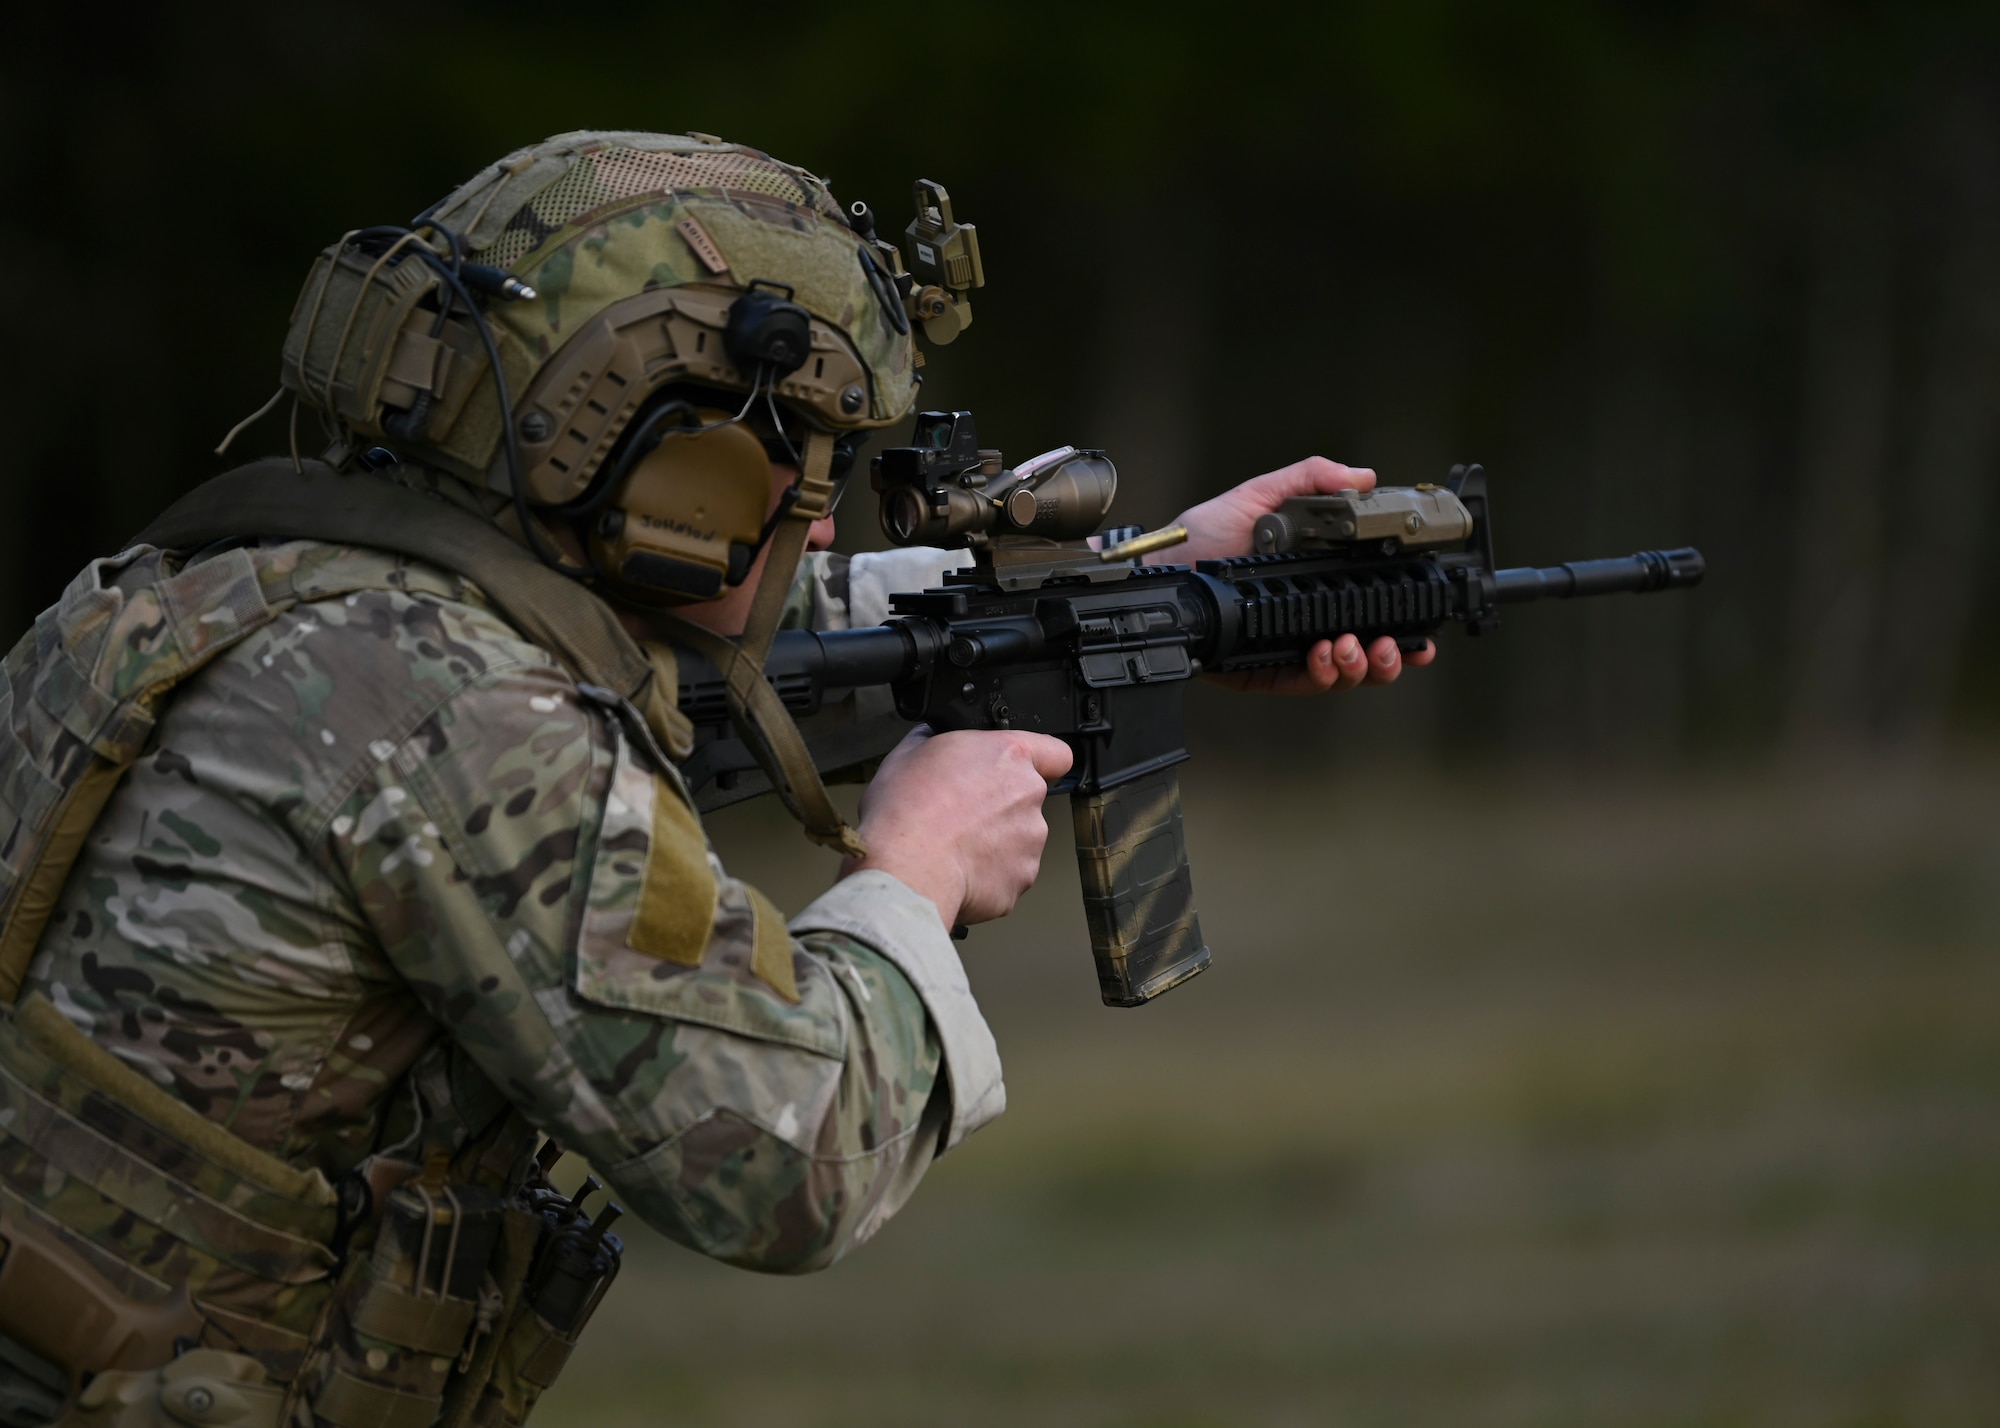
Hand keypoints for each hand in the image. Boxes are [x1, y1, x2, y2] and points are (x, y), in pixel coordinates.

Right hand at [844, 726, 1073, 927]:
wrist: (907, 868)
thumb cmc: (906, 811)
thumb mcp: (906, 754)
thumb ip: (931, 740)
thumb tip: (928, 737)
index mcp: (1008, 756)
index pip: (1055, 752)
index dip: (1043, 761)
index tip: (1026, 770)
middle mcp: (1028, 794)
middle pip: (1026, 797)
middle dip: (1001, 806)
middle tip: (963, 814)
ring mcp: (1030, 839)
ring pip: (1020, 837)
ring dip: (996, 841)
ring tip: (956, 846)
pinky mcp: (1022, 876)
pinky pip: (1009, 872)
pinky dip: (990, 873)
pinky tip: (959, 870)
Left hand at [1169, 456, 1435, 695]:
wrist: (1161, 571)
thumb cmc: (1205, 536)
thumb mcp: (1260, 496)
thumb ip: (1311, 480)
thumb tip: (1364, 477)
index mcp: (1321, 581)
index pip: (1377, 604)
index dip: (1408, 618)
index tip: (1426, 623)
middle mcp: (1313, 618)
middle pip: (1373, 649)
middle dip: (1393, 656)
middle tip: (1388, 645)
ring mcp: (1291, 646)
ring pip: (1346, 673)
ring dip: (1361, 666)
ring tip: (1351, 647)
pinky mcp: (1265, 670)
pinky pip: (1305, 683)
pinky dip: (1323, 675)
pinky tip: (1324, 656)